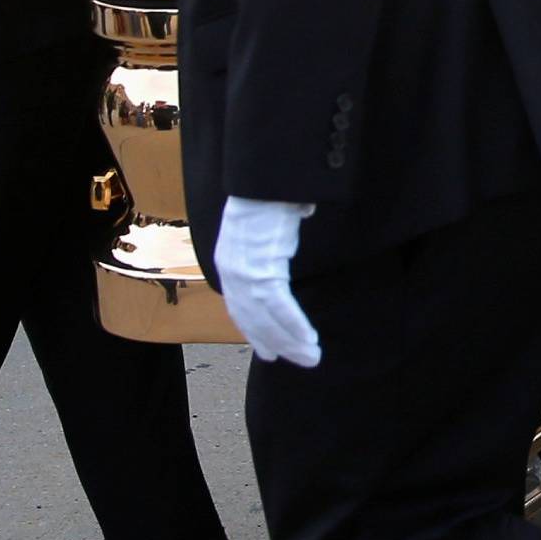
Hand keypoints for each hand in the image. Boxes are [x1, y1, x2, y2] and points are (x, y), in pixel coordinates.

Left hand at [214, 197, 321, 365]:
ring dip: (290, 340)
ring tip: (310, 356)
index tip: (269, 350)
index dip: (255, 330)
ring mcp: (244, 272)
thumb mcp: (267, 216)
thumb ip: (277, 230)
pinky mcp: (260, 269)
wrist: (263, 179)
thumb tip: (300, 214)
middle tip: (298, 360)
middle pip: (253, 318)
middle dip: (276, 343)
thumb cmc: (269, 189)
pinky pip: (278, 307)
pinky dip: (293, 325)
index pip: (240, 306)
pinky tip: (308, 338)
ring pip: (266, 319)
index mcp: (230, 259)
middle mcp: (232, 270)